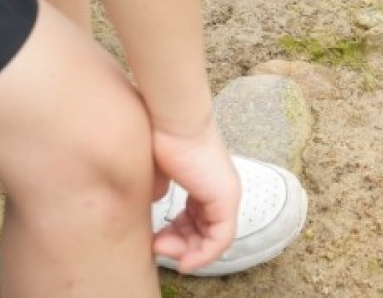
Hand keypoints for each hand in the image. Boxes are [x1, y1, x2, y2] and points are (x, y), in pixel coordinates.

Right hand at [150, 123, 239, 273]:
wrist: (172, 121)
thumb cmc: (161, 137)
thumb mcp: (158, 171)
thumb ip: (160, 190)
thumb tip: (158, 202)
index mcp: (206, 181)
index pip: (198, 220)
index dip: (177, 236)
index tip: (156, 242)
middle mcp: (221, 188)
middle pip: (205, 232)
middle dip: (179, 246)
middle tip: (156, 245)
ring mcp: (227, 194)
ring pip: (214, 239)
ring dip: (186, 251)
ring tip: (161, 247)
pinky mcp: (226, 199)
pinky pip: (221, 240)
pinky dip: (203, 255)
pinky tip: (184, 261)